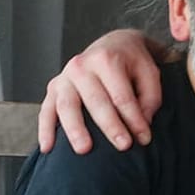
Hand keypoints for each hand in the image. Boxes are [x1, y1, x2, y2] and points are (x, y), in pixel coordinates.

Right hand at [38, 30, 161, 153]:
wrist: (114, 44)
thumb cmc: (133, 63)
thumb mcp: (150, 73)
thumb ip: (150, 98)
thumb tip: (142, 123)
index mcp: (107, 60)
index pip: (122, 96)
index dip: (134, 119)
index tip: (145, 138)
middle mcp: (82, 66)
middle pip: (96, 101)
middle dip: (110, 126)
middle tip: (124, 146)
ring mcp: (64, 77)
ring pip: (67, 106)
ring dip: (75, 130)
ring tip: (84, 150)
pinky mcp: (54, 87)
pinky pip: (46, 110)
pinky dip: (45, 130)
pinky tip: (48, 148)